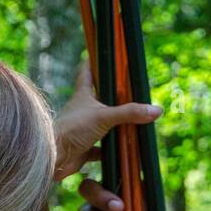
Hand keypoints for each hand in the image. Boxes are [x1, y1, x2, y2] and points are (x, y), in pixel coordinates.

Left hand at [53, 61, 160, 181]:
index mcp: (82, 95)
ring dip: (114, 124)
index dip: (93, 61)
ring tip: (131, 122)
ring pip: (101, 124)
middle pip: (98, 98)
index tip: (103, 54)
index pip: (86, 71)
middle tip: (128, 92)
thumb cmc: (72, 129)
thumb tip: (157, 110)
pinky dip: (110, 150)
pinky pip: (99, 148)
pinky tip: (121, 151)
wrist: (53, 156)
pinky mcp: (82, 148)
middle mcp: (81, 110)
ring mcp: (81, 129)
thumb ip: (130, 113)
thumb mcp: (104, 117)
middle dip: (112, 96)